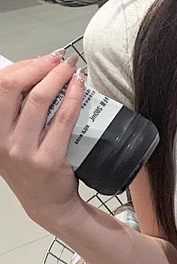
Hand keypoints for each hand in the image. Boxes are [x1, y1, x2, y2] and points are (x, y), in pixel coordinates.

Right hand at [0, 52, 85, 231]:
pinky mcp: (47, 159)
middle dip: (38, 67)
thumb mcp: (14, 139)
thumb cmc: (33, 165)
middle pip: (12, 88)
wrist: (48, 204)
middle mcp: (1, 141)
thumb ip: (18, 112)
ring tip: (72, 69)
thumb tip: (38, 73)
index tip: (43, 59)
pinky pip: (62, 119)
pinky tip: (81, 87)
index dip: (22, 66)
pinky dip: (74, 97)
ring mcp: (23, 151)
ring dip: (59, 77)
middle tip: (59, 60)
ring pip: (39, 100)